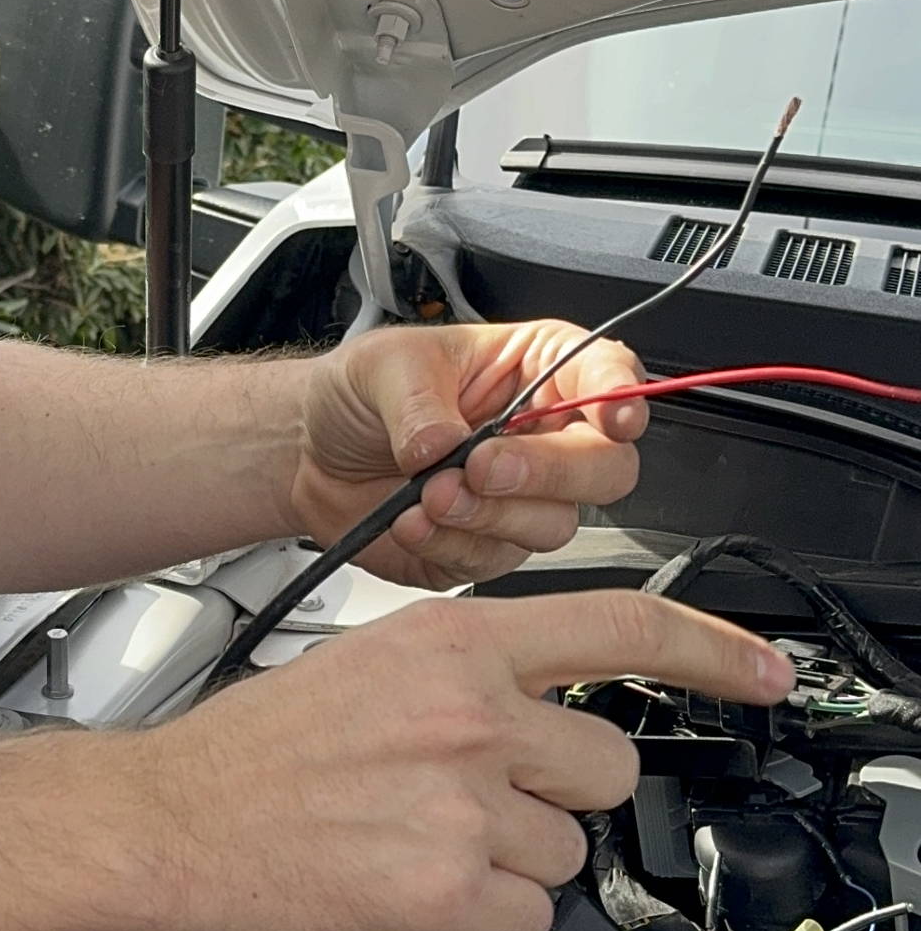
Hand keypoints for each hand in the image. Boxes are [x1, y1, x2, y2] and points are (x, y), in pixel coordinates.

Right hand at [152, 590, 793, 930]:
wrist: (171, 818)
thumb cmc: (260, 750)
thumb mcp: (374, 661)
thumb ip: (473, 675)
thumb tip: (553, 704)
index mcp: (454, 641)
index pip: (621, 626)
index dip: (713, 651)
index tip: (764, 676)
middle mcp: (471, 716)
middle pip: (605, 768)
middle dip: (558, 795)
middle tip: (475, 799)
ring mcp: (464, 808)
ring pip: (564, 856)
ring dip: (508, 864)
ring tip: (417, 843)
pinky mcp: (449, 895)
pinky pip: (523, 922)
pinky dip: (476, 921)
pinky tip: (406, 887)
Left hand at [291, 319, 649, 588]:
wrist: (310, 453)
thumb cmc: (359, 393)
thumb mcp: (384, 368)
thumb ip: (420, 403)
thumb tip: (447, 443)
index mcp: (536, 370)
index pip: (607, 377)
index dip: (621, 397)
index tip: (613, 417)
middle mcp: (541, 437)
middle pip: (605, 468)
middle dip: (548, 473)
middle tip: (482, 466)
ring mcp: (520, 499)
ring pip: (554, 526)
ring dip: (488, 515)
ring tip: (427, 492)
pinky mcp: (487, 548)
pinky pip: (495, 563)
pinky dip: (449, 545)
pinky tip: (411, 520)